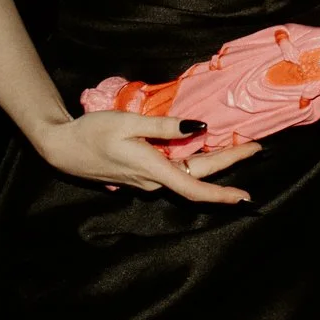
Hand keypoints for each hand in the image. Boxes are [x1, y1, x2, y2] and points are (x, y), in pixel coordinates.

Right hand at [31, 111, 260, 204]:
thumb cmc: (93, 132)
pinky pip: (175, 169)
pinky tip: (205, 148)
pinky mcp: (142, 175)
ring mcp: (148, 180)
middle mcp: (154, 181)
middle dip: (229, 163)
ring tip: (239, 145)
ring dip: (213, 162)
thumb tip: (199, 128)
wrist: (63, 148)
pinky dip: (194, 160)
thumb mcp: (129, 122)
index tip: (245, 196)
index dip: (221, 193)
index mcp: (153, 169)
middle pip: (198, 176)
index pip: (194, 188)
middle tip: (256, 147)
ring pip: (188, 172)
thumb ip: (165, 127)